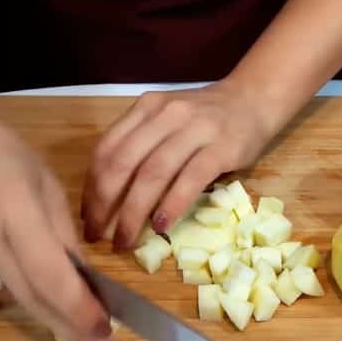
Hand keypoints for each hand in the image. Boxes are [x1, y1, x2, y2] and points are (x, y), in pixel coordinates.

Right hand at [0, 110, 123, 340]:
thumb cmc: (4, 158)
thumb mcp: (48, 186)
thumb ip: (67, 238)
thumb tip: (88, 287)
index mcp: (13, 207)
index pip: (50, 275)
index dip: (80, 310)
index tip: (108, 334)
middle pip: (32, 300)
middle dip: (73, 330)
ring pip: (11, 299)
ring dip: (35, 295)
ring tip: (24, 252)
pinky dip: (1, 285)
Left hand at [81, 80, 275, 248]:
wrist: (254, 100)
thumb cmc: (206, 118)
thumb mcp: (167, 120)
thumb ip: (142, 146)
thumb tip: (110, 198)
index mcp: (146, 108)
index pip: (107, 149)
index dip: (90, 187)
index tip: (87, 217)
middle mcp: (166, 114)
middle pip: (122, 163)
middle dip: (104, 204)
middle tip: (97, 235)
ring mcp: (194, 129)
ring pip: (152, 174)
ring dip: (133, 213)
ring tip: (126, 240)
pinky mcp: (221, 147)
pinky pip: (189, 180)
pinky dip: (171, 205)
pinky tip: (160, 226)